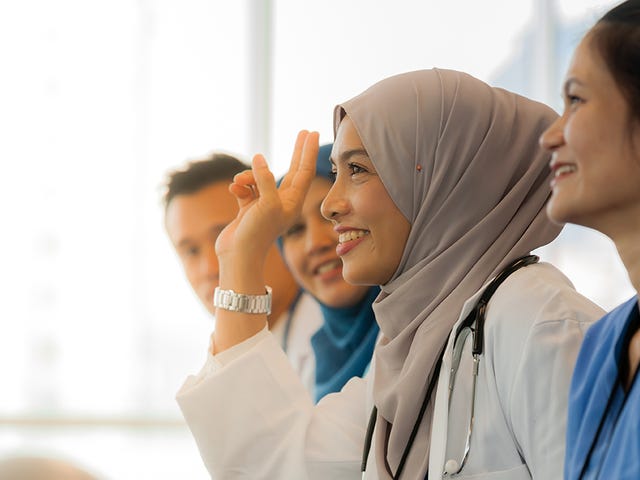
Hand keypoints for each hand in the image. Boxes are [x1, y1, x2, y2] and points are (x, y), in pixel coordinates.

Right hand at [215, 130, 318, 266]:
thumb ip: (265, 179)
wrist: (238, 256)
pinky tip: (233, 190)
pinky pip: (245, 188)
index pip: (304, 172)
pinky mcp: (249, 209)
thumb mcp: (267, 204)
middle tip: (304, 133)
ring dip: (249, 175)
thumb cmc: (257, 233)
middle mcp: (282, 202)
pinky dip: (239, 186)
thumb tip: (259, 159)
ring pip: (260, 178)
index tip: (313, 133)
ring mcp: (265, 205)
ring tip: (239, 182)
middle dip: (297, 152)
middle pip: (293, 171)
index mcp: (293, 202)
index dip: (308, 152)